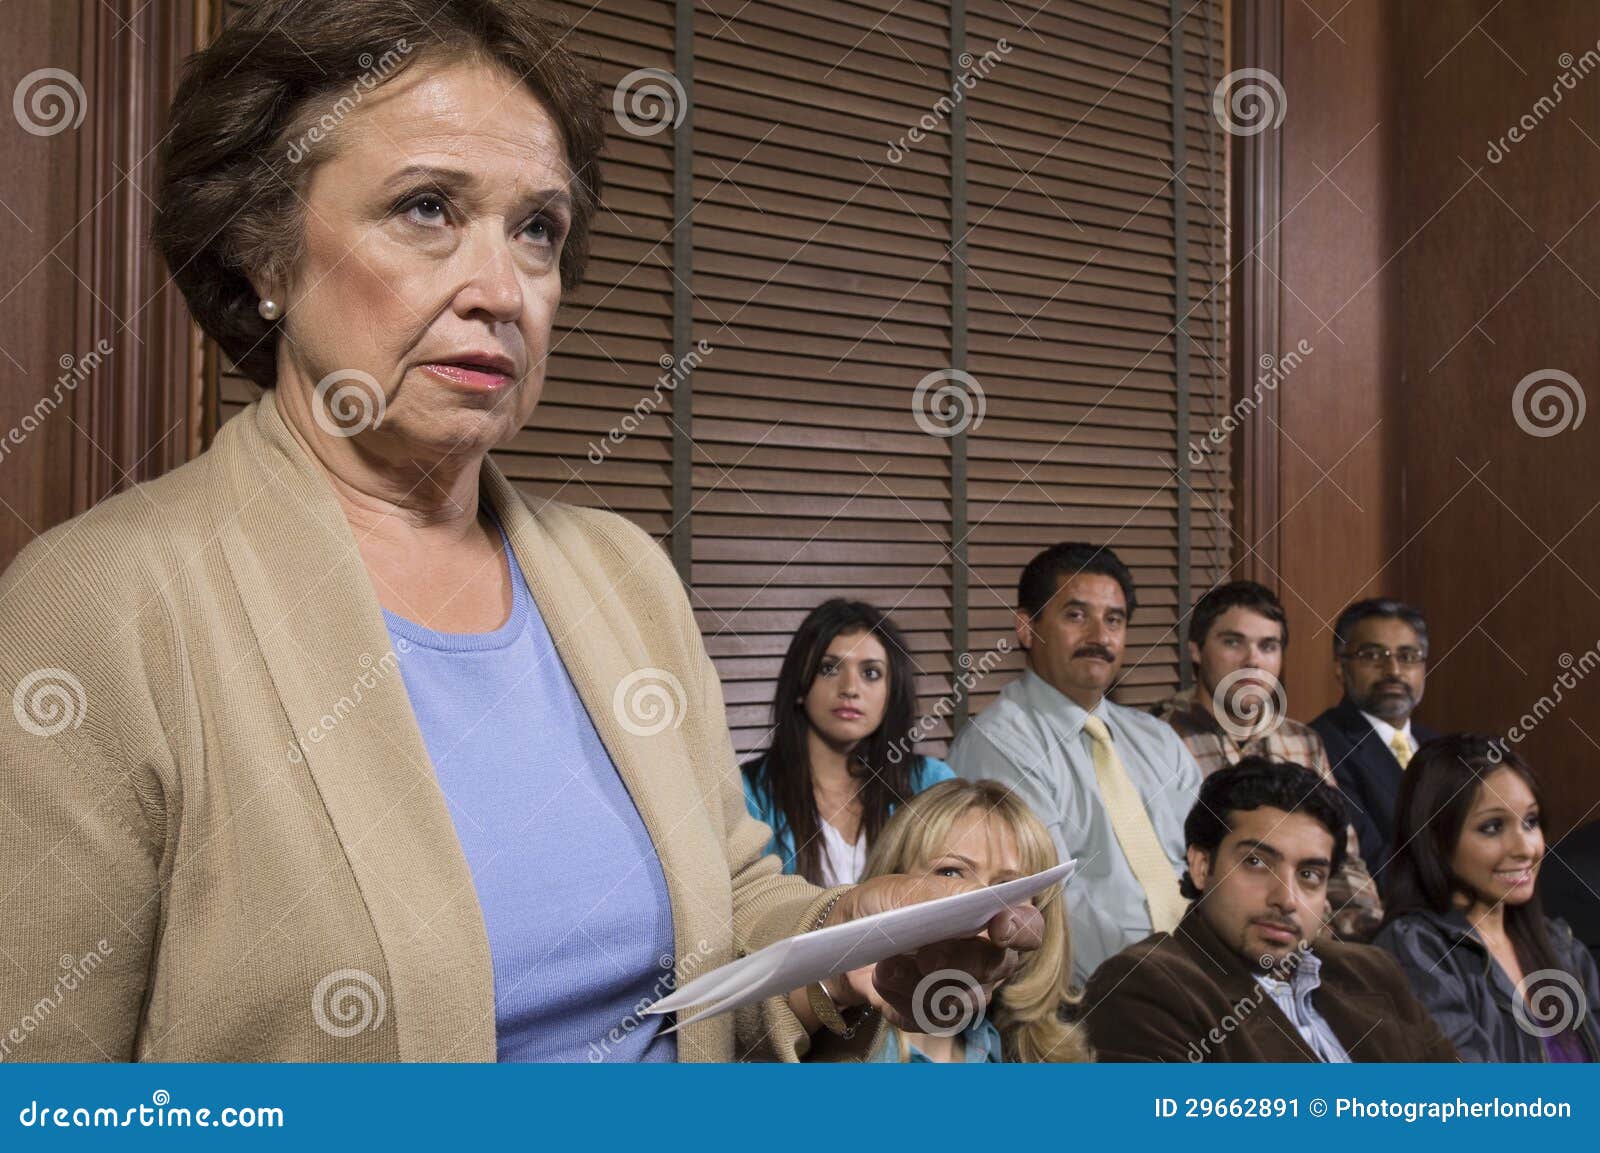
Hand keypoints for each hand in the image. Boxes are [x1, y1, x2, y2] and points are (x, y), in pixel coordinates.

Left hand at [819, 874, 1043, 1033]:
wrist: (848, 938)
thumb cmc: (885, 906)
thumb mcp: (901, 889)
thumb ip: (935, 896)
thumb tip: (962, 905)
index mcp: (988, 917)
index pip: (1028, 927)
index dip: (1022, 929)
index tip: (999, 928)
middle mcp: (987, 958)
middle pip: (996, 967)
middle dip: (958, 960)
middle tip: (923, 955)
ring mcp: (965, 992)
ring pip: (961, 999)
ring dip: (917, 982)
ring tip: (885, 965)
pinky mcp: (937, 1017)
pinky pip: (928, 1019)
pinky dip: (899, 1001)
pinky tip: (881, 981)